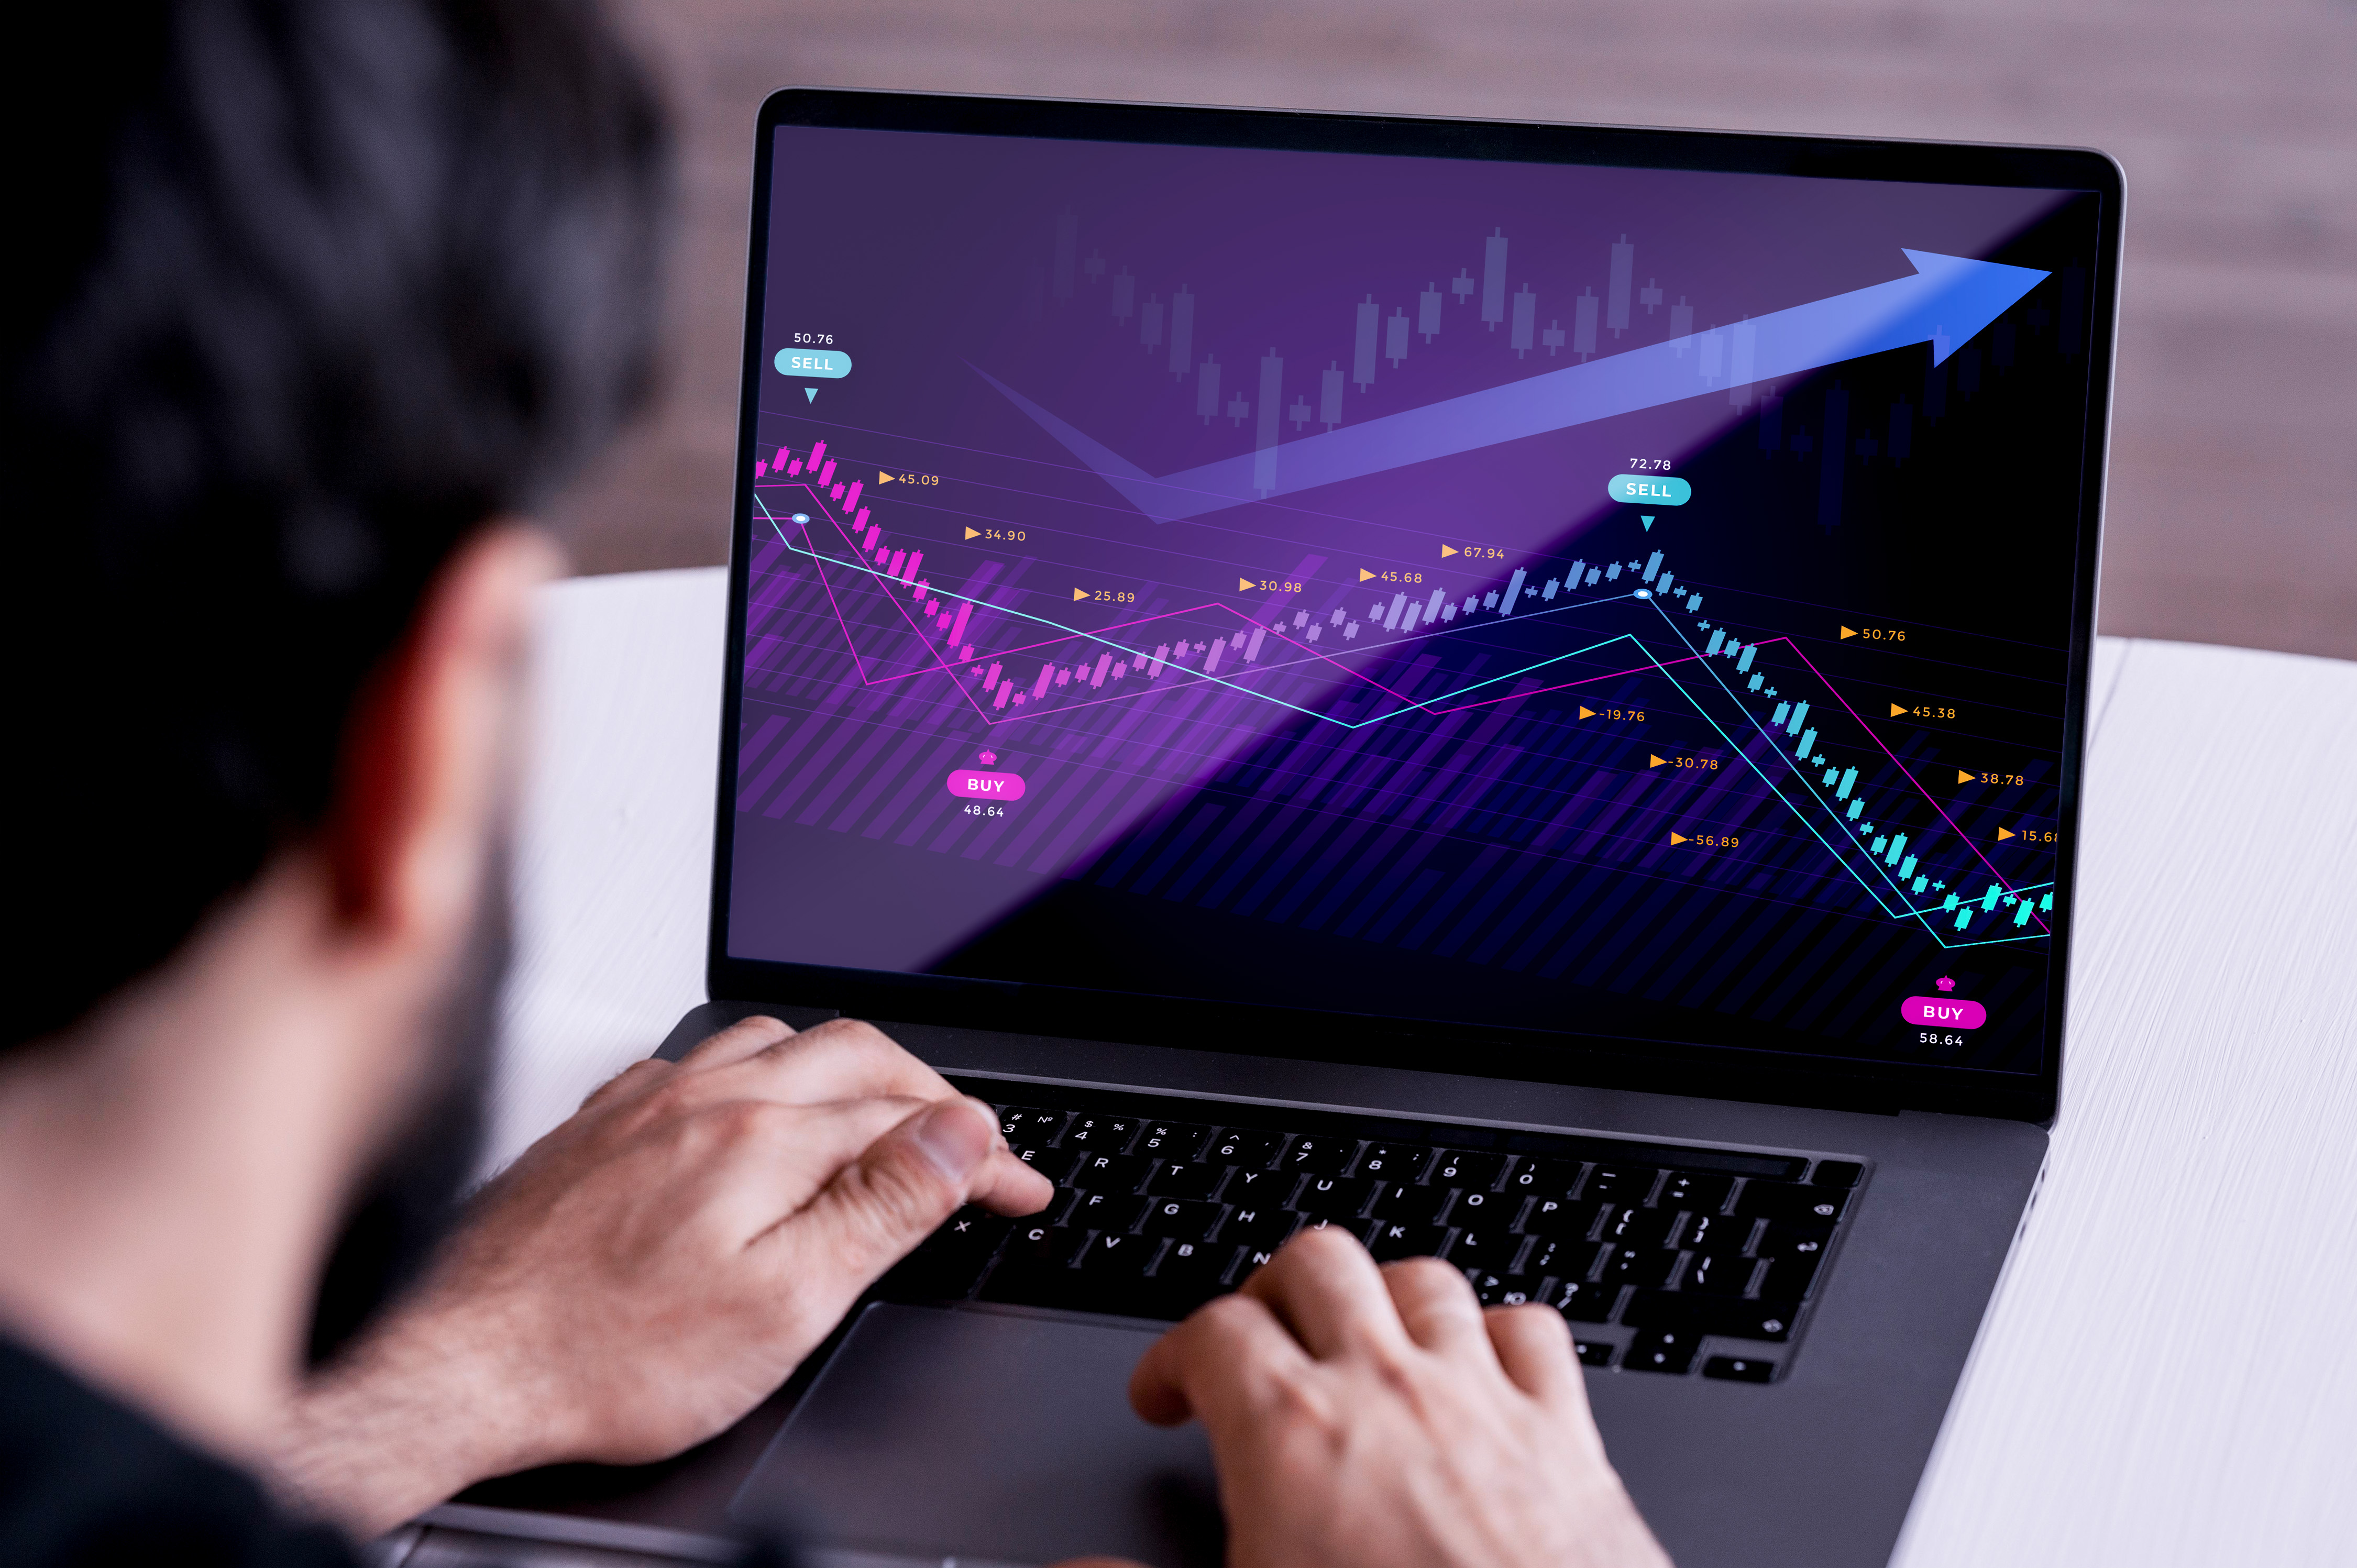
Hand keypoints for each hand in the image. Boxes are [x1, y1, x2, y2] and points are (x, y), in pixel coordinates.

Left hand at [272, 1015, 1050, 1533]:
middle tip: (966, 1139)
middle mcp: (705, 1099)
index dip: (984, 1153)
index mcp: (765, 1138)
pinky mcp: (594, 1128)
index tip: (1021, 1186)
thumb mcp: (784, 1302)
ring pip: (769, 1040)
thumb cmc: (605, 1356)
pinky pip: (690, 1062)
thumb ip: (880, 1207)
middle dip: (926, 1087)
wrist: (457, 1365)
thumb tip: (957, 1135)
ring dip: (839, 1066)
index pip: (913, 1121)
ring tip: (871, 1107)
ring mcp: (643, 1106)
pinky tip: (739, 1109)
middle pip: (850, 1055)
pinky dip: (748, 1073)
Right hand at [1119, 1226, 1672, 1567]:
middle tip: (1257, 1342)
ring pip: (1422, 1279)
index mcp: (1291, 1434)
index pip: (1210, 1332)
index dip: (1171, 1357)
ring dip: (1381, 1298)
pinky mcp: (1564, 1434)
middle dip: (1274, 1291)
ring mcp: (1483, 1401)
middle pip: (1316, 1262)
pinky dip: (1496, 1335)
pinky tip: (1477, 1368)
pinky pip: (1530, 1332)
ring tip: (1359, 1341)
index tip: (1165, 1396)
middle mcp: (1387, 1389)